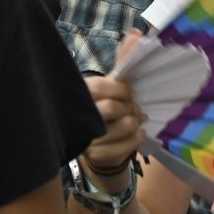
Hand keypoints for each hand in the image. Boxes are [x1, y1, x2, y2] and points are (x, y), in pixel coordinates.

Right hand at [84, 65, 146, 185]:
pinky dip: (138, 137)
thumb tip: (130, 57)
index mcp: (75, 97)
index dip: (120, 89)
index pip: (98, 87)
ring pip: (124, 126)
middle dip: (129, 106)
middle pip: (111, 108)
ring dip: (135, 121)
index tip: (129, 93)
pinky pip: (129, 144)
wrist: (95, 148)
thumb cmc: (100, 114)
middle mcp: (76, 118)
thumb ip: (113, 82)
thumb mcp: (102, 94)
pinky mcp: (97, 155)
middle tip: (135, 108)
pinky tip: (137, 133)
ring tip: (135, 120)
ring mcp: (86, 140)